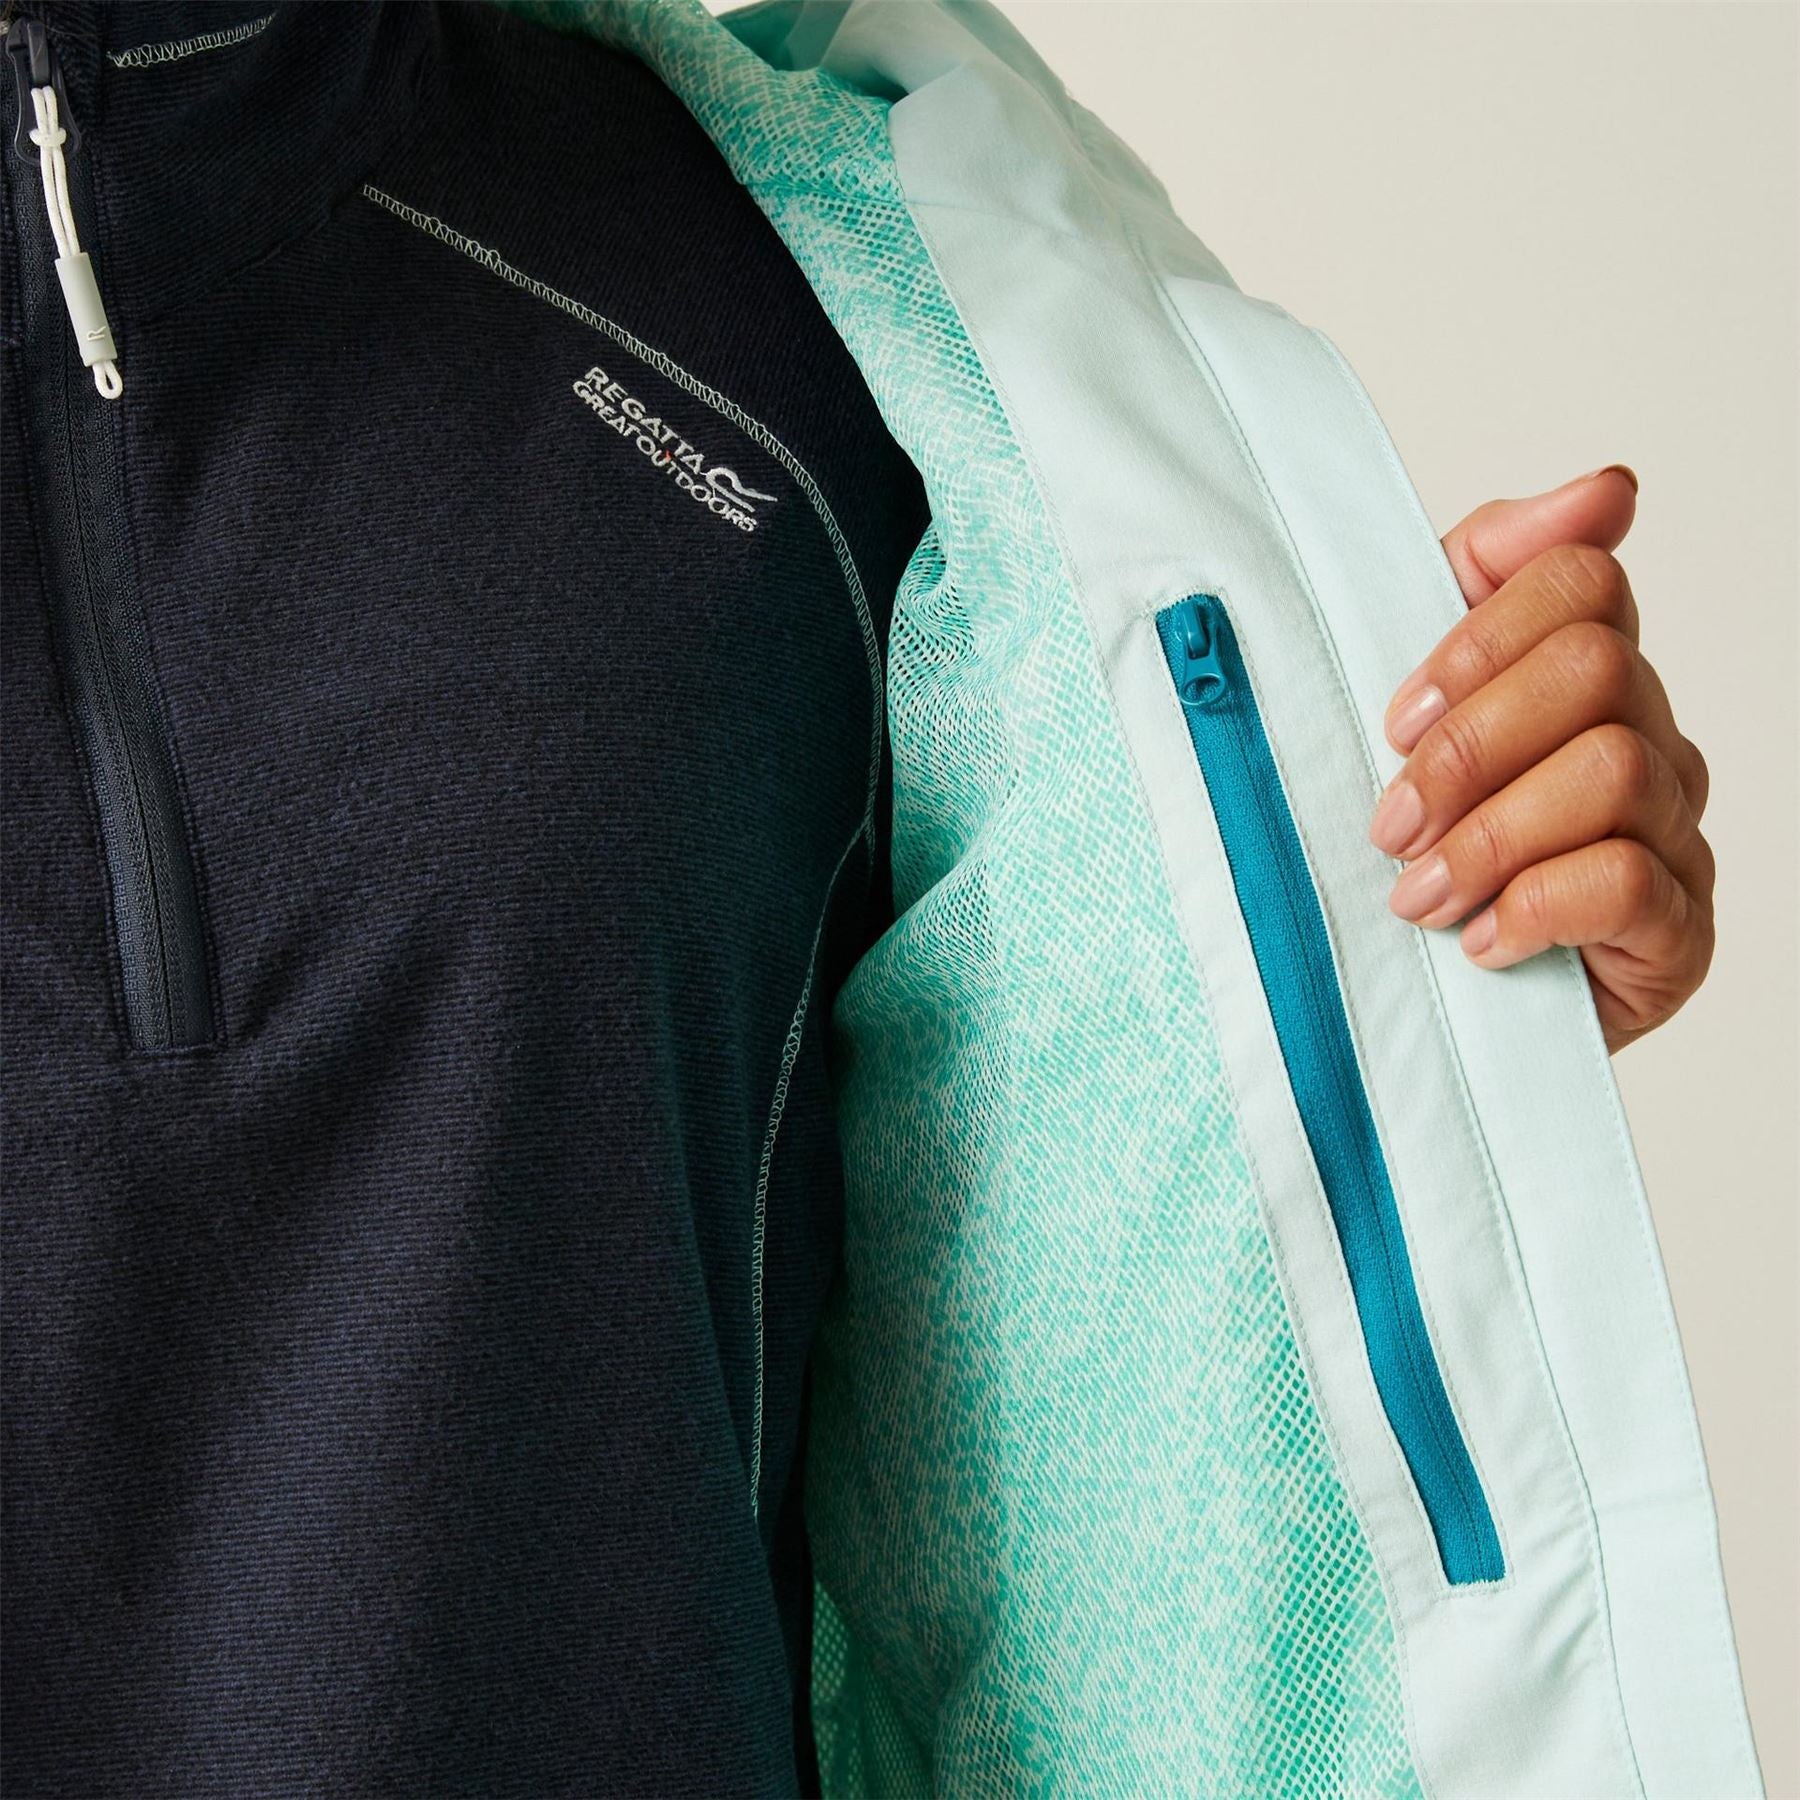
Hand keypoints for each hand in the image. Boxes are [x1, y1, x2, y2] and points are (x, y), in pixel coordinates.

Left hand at [1371, 466, 1713, 1052]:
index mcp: (1581, 674)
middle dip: (1469, 747)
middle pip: (1595, 669)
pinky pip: (1626, 881)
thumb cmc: (1414, 845)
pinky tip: (1480, 941)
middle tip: (1389, 823)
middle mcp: (1646, 737)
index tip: (1395, 718)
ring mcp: (1672, 832)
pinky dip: (1533, 908)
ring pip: (1611, 772)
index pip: (1577, 582)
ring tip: (1416, 897)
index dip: (1479, 638)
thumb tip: (1609, 488)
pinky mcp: (1678, 932)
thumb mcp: (1411, 707)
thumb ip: (1481, 578)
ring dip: (1488, 838)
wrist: (1421, 1004)